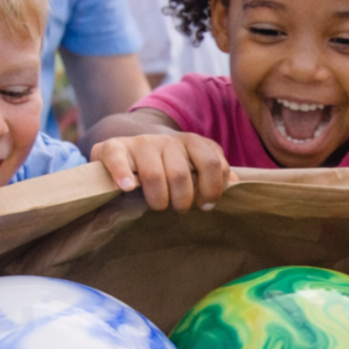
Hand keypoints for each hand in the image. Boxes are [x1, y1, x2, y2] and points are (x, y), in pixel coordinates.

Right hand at [89, 132, 234, 211]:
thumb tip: (235, 182)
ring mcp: (140, 143)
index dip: (211, 189)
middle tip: (178, 209)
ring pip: (153, 175)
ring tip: (157, 206)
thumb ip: (213, 171)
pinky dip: (122, 174)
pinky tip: (126, 188)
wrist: (131, 150)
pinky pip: (117, 159)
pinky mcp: (113, 148)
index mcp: (191, 142)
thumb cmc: (168, 167)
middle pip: (181, 175)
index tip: (206, 204)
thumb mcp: (194, 165)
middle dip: (182, 201)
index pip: (212, 163)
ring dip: (157, 199)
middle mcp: (167, 139)